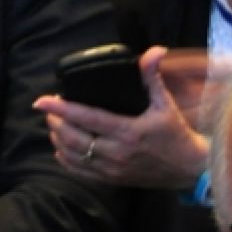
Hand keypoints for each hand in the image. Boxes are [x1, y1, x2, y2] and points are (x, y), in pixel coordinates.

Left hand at [34, 47, 210, 189]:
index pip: (86, 118)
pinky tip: (61, 149)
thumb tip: (154, 50)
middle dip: (56, 122)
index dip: (61, 108)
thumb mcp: (166, 103)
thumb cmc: (176, 134)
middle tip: (49, 110)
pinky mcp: (112, 180)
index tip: (42, 101)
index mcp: (127, 131)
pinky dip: (66, 160)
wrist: (188, 168)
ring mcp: (112, 169)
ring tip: (54, 125)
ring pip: (74, 156)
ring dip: (58, 140)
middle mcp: (116, 153)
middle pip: (73, 138)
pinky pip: (81, 173)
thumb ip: (152, 77)